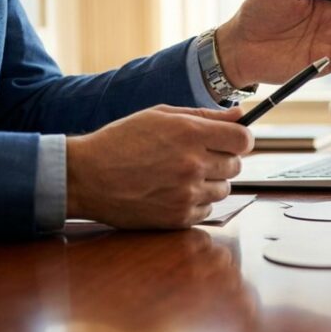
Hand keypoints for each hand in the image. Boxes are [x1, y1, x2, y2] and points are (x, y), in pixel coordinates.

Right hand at [66, 105, 253, 228]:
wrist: (86, 176)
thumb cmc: (122, 141)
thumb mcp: (161, 116)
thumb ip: (205, 115)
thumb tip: (240, 114)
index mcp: (190, 133)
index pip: (243, 140)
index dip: (240, 139)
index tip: (232, 141)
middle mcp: (193, 164)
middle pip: (236, 165)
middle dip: (223, 159)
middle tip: (198, 157)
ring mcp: (187, 193)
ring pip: (224, 189)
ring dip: (211, 182)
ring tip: (182, 174)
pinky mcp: (178, 217)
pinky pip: (208, 209)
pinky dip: (197, 202)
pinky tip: (174, 192)